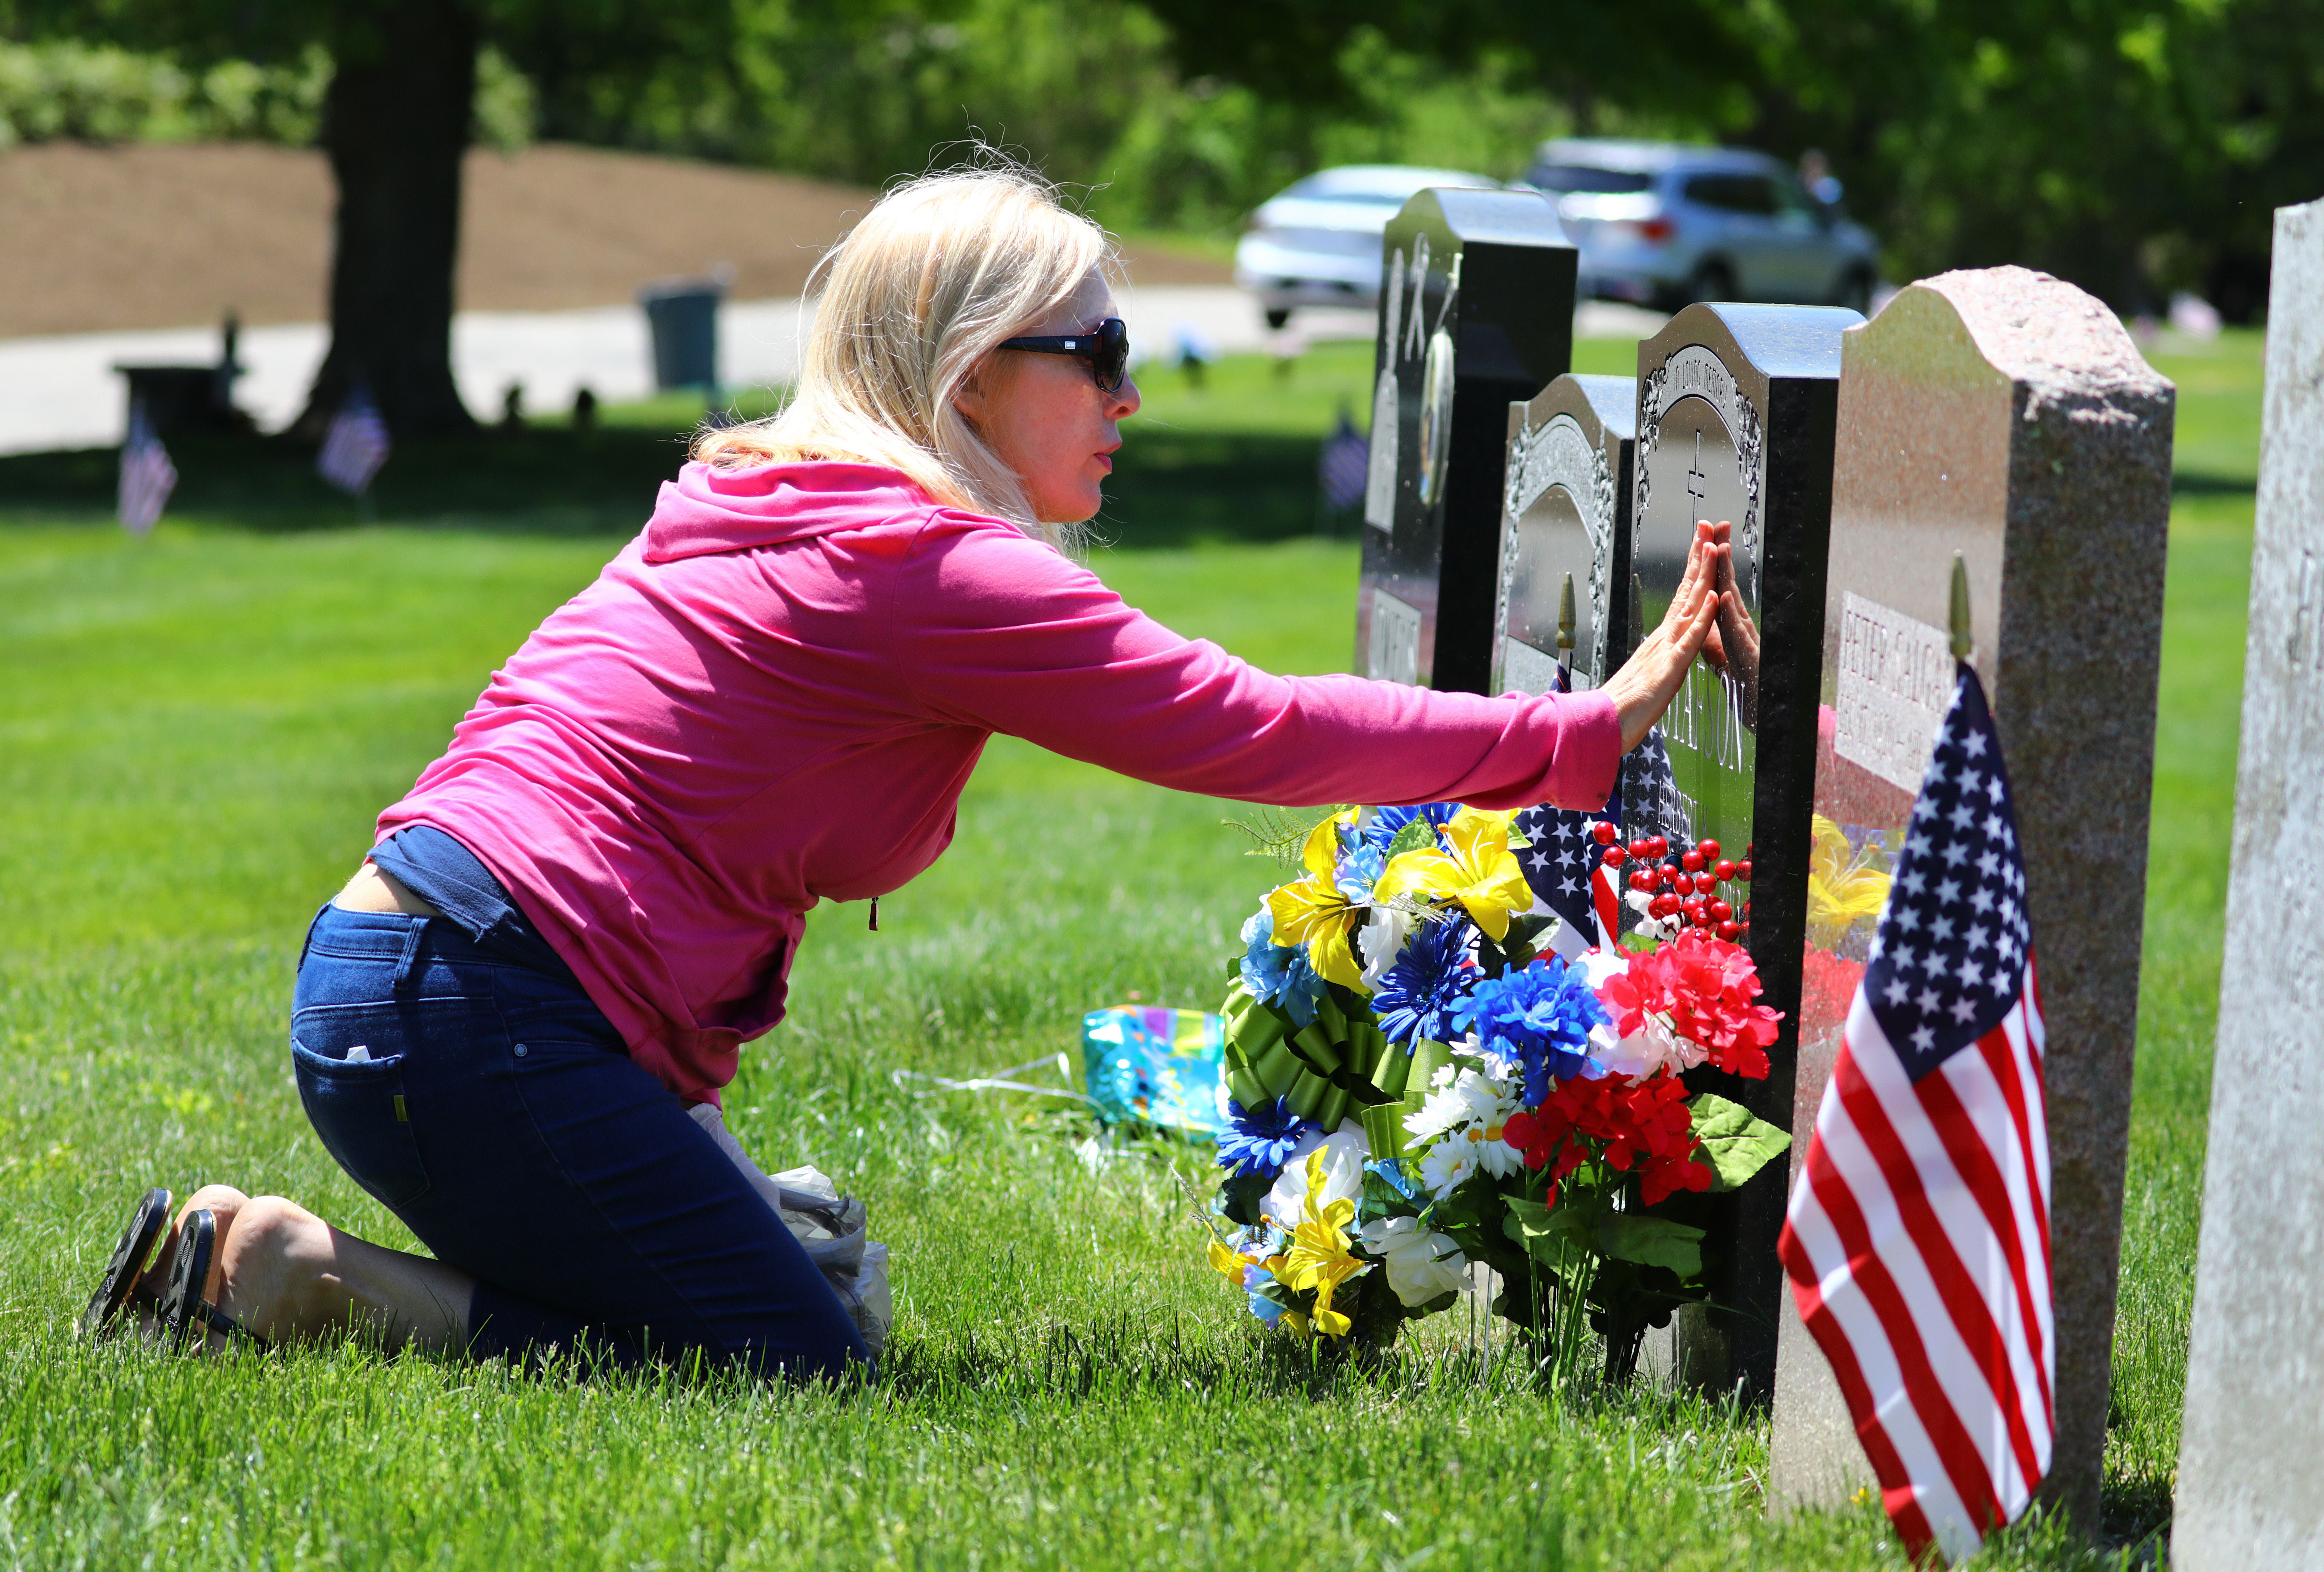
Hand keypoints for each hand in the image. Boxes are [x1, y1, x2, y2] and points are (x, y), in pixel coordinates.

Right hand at [1601, 520, 1720, 752]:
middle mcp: (1662, 639)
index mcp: (1660, 642)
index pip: (1682, 598)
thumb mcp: (1648, 679)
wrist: (1599, 730)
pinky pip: (1689, 641)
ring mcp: (1665, 652)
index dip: (1695, 570)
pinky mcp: (1668, 671)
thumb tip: (1664, 651)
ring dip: (1703, 576)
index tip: (1704, 543)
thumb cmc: (1621, 710)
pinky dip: (1702, 618)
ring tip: (1714, 547)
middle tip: (1710, 526)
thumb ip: (1658, 661)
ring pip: (1689, 608)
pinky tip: (1711, 597)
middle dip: (1700, 558)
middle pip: (1686, 592)